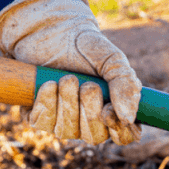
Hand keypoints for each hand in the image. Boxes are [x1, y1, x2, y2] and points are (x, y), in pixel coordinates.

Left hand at [0, 0, 141, 144]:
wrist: (50, 31)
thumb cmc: (85, 47)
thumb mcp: (111, 59)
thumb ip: (125, 84)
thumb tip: (128, 118)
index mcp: (115, 109)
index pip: (124, 136)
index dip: (119, 131)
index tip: (108, 111)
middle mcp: (90, 122)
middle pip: (94, 137)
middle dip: (89, 110)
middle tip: (88, 85)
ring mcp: (64, 122)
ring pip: (67, 131)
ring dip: (68, 103)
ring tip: (67, 79)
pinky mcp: (40, 116)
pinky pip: (43, 123)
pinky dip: (47, 102)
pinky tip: (49, 84)